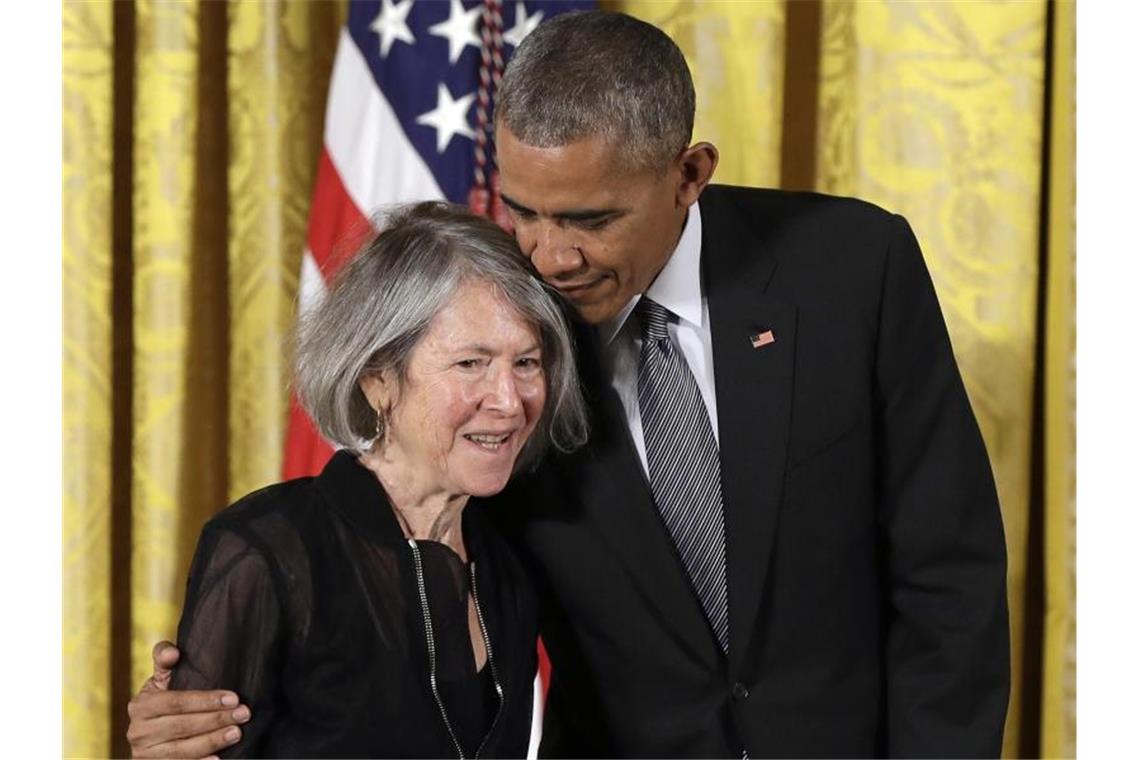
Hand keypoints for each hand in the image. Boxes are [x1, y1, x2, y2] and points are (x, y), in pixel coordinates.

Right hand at [126, 641, 250, 758]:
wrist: (149, 736)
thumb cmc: (163, 702)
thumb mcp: (160, 681)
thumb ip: (164, 661)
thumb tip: (173, 652)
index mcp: (141, 705)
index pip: (177, 702)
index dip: (206, 700)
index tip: (233, 698)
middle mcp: (138, 732)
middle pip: (182, 726)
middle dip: (216, 720)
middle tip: (243, 714)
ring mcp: (144, 754)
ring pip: (182, 750)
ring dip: (212, 741)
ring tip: (236, 733)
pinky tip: (218, 759)